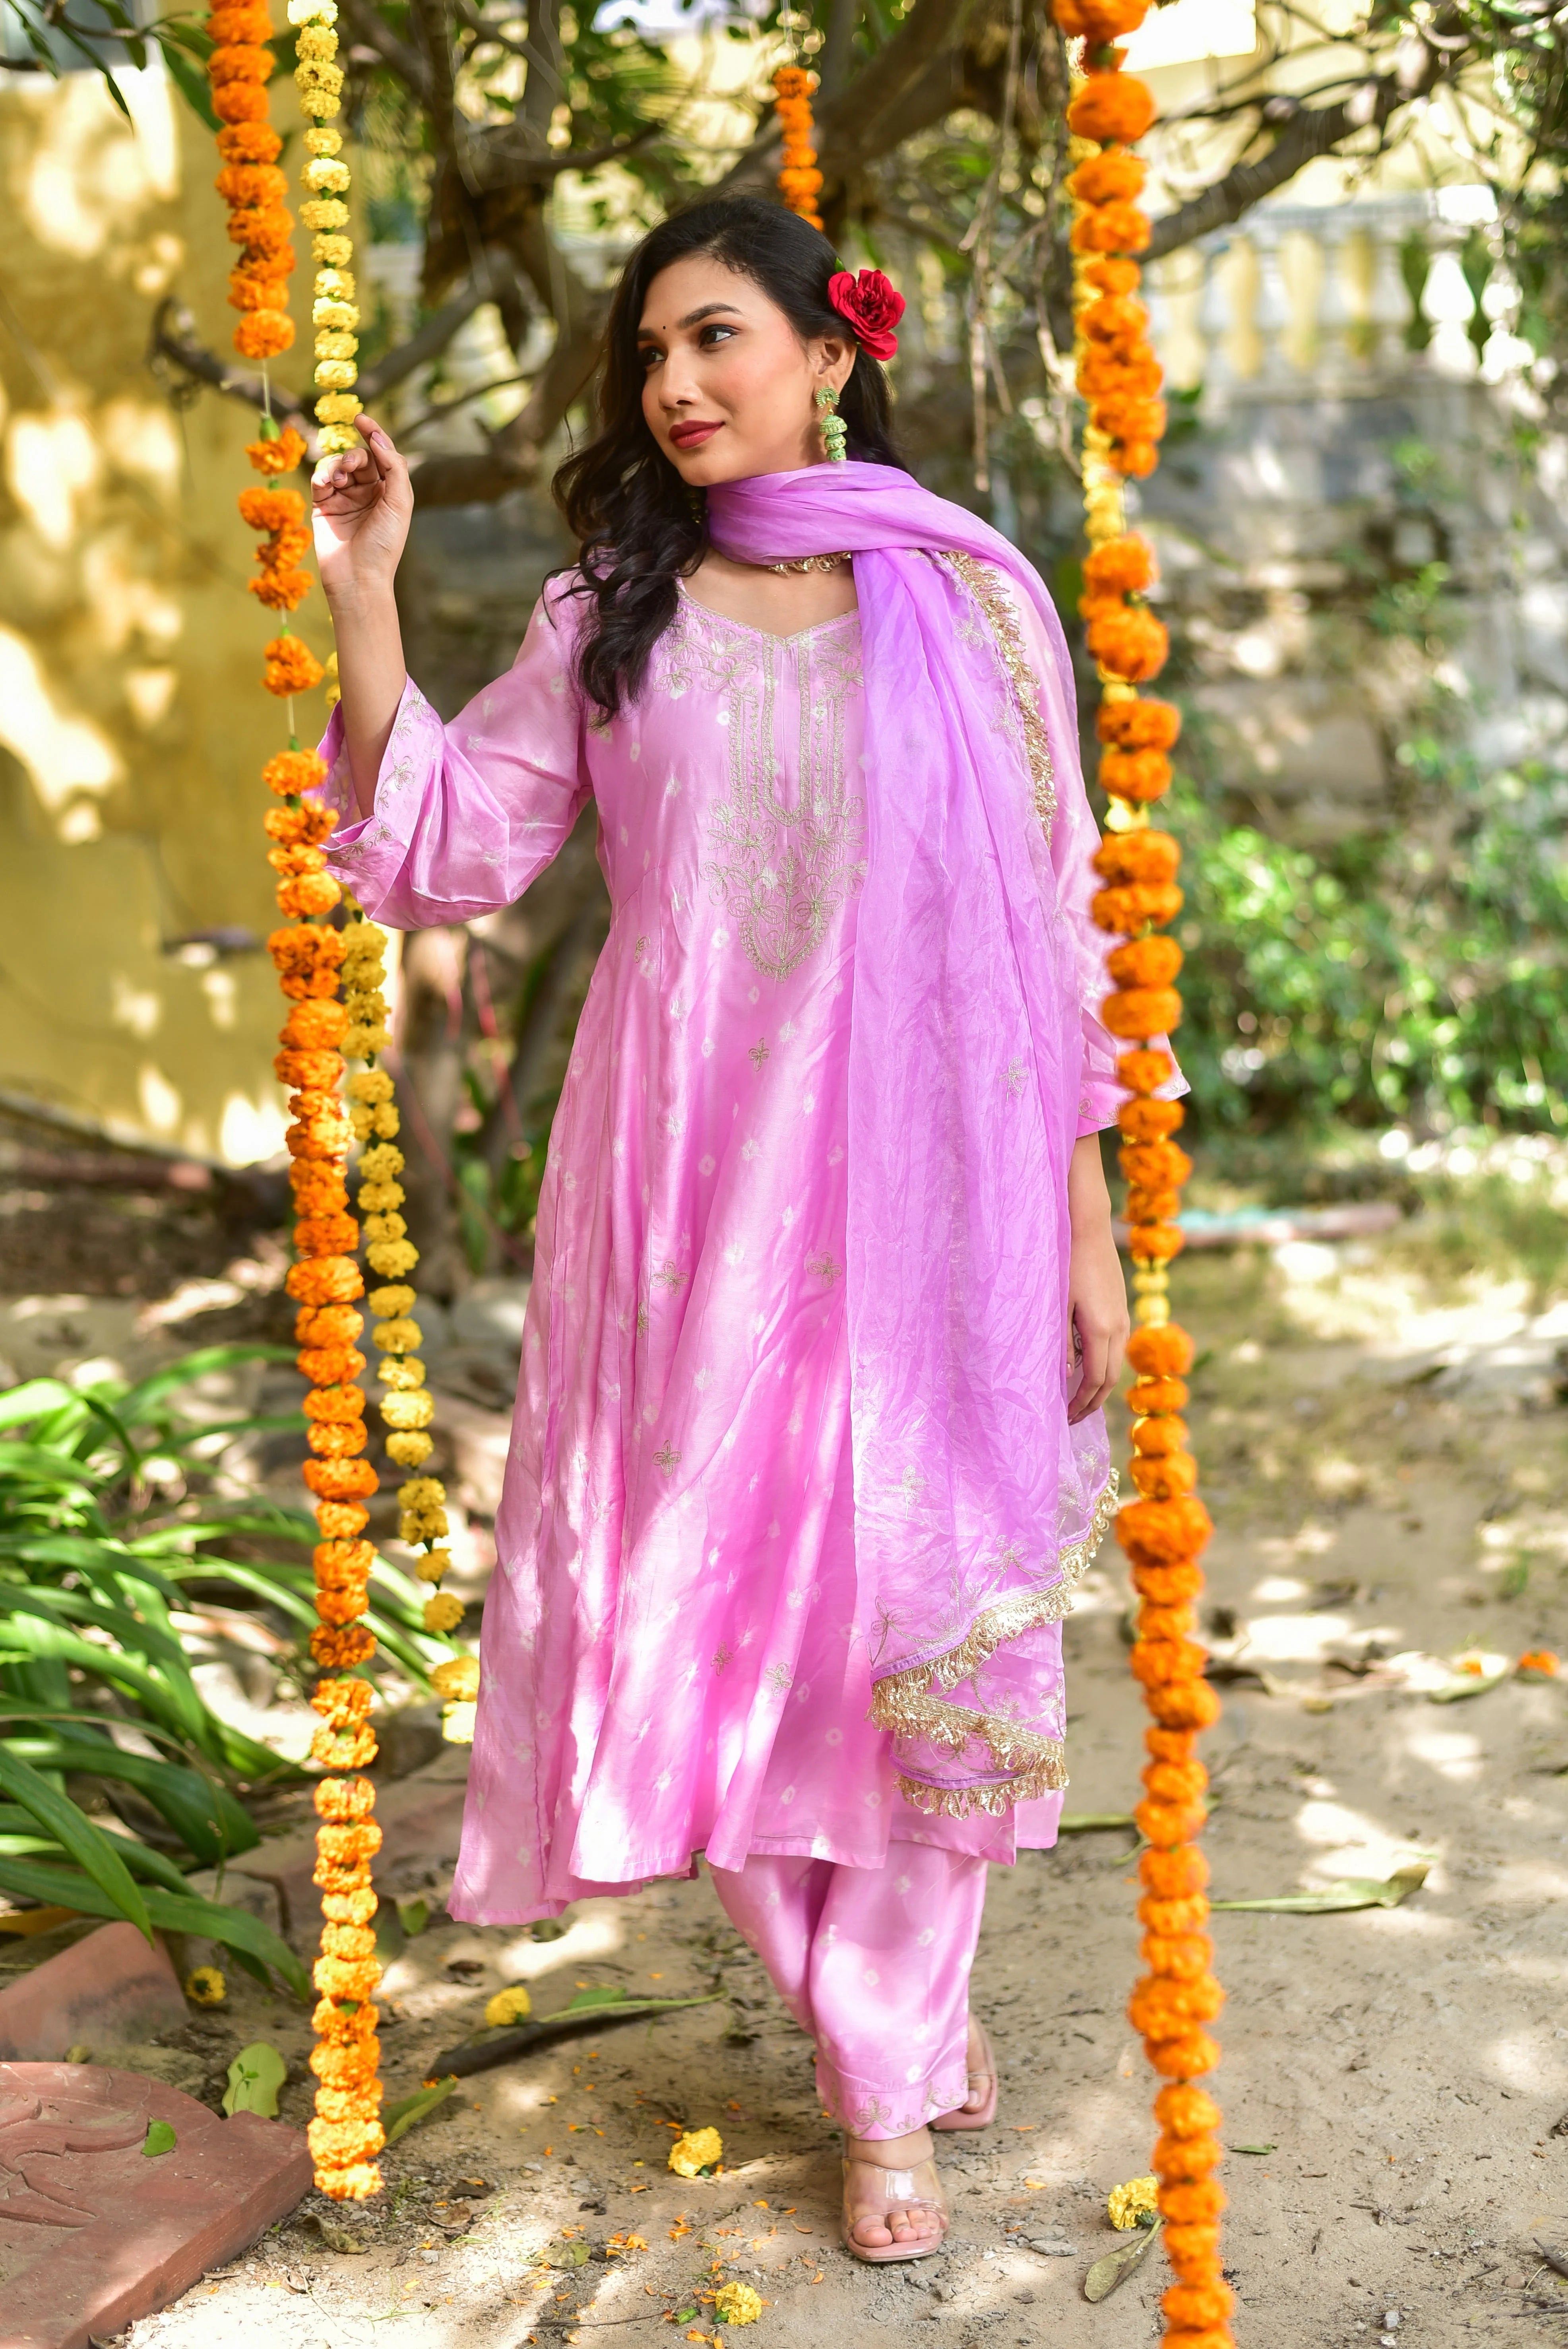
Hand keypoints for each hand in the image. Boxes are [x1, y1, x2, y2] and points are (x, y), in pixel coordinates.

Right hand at [312, 415, 412, 606]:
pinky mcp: (324, 505)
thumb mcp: (400, 503)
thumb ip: (394, 466)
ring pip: (339, 466)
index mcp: (390, 492)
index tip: (361, 418)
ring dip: (338, 466)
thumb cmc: (385, 544)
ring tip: (339, 481)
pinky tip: (326, 484)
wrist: (358, 577)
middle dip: (355, 457)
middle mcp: (368, 493)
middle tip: (352, 468)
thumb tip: (377, 437)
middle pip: (360, 458)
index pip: (382, 455)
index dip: (373, 434)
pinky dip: (322, 475)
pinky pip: (320, 479)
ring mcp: (345, 498)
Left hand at [1065, 1133, 1129, 1423]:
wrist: (1086, 1225)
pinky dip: (1103, 1365)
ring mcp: (1122, 1316)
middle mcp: (1118, 1327)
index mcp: (1101, 1330)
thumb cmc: (1063, 1262)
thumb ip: (1060, 1343)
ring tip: (1077, 1398)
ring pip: (1115, 1363)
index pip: (1095, 1381)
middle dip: (1091, 1402)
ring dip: (1099, 1385)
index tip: (1063, 1418)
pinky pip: (1115, 1346)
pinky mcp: (1120, 1306)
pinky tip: (1085, 1366)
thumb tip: (1066, 1376)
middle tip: (1071, 1417)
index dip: (1081, 1404)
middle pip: (1110, 1379)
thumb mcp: (1056, 1305)